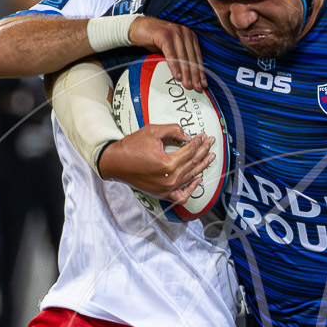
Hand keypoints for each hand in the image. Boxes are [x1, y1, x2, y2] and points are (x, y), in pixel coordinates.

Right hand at [98, 124, 213, 200]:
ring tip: (210, 156)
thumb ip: (173, 131)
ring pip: (191, 177)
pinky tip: (198, 179)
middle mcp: (170, 179)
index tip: (203, 135)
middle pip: (193, 163)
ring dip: (202, 165)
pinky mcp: (162, 193)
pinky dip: (191, 188)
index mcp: (168, 164)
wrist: (115, 162)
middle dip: (204, 150)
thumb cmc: (131, 147)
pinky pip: (182, 195)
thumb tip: (188, 137)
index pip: (190, 151)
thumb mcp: (152, 131)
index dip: (198, 142)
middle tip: (211, 142)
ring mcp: (166, 189)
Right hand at [127, 16, 205, 89]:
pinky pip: (171, 54)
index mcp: (189, 35)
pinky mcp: (164, 35)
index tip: (204, 84)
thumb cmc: (155, 40)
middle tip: (197, 88)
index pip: (198, 56)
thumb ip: (180, 58)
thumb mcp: (171, 49)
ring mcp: (175, 32)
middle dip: (195, 75)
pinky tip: (177, 76)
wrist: (137, 27)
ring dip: (186, 73)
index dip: (201, 72)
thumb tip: (189, 76)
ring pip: (183, 57)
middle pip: (192, 58)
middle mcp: (184, 32)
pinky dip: (175, 66)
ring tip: (187, 85)